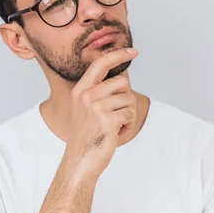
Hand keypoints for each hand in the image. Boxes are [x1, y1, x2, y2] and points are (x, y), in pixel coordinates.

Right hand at [64, 47, 138, 177]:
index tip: (133, 52)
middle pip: (123, 82)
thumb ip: (100, 91)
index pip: (101, 63)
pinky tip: (116, 133)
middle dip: (126, 98)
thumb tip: (124, 76)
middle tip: (116, 114)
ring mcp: (96, 107)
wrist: (80, 160)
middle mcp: (86, 95)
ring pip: (129, 99)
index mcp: (80, 90)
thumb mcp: (86, 108)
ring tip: (114, 125)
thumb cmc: (87, 135)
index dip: (118, 54)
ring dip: (128, 114)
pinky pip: (130, 114)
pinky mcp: (107, 120)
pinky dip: (128, 125)